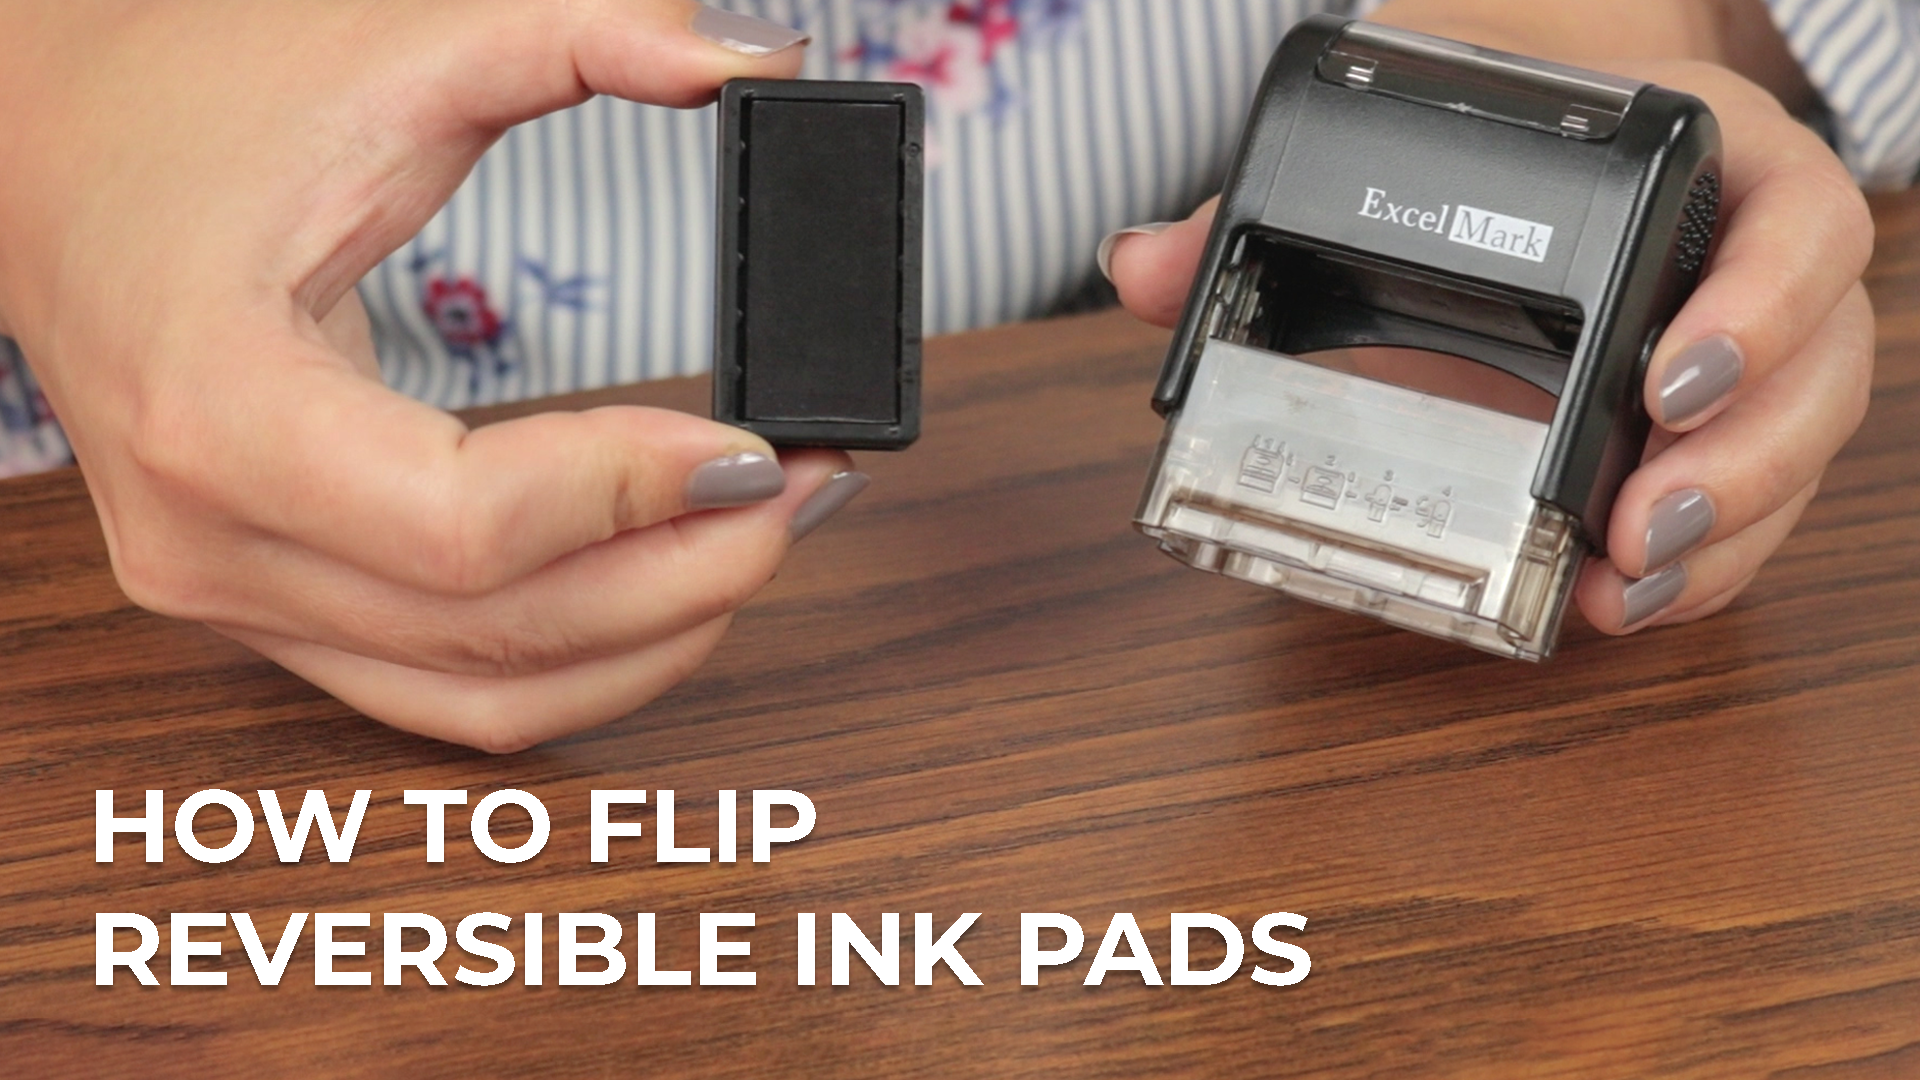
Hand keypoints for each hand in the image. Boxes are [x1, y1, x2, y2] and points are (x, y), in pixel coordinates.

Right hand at [0, 0, 857, 750]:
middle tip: (807, 490)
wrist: (49, 156)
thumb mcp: (398, 53)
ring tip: (766, 531)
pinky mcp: (272, 612)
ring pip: (493, 692)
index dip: (635, 495)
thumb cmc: (196, 107)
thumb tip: (762, 62)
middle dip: (694, 571)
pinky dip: (583, 660)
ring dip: (659, 632)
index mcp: (218, 407)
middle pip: (506, 628)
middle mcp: (212, 542)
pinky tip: (670, 582)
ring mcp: (234, 598)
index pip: (465, 527)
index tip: (761, 443)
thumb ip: (589, 40)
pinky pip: (453, 691)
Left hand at [1103, 57, 1872, 637]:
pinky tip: (1624, 605)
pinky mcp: (1713, 431)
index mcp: (1706, 164)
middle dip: (1743, 460)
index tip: (1660, 379)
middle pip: (1817, 367)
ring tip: (1630, 587)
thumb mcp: (1403, 139)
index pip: (1797, 223)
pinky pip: (1749, 507)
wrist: (1533, 144)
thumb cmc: (1488, 138)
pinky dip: (1698, 569)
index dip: (1760, 308)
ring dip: (1723, 537)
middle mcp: (1750, 262)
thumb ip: (1267, 204)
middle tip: (1640, 523)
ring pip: (1795, 452)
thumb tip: (1139, 267)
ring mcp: (1747, 355)